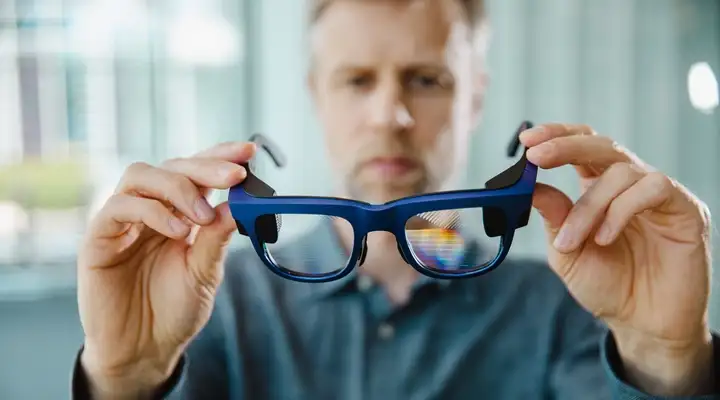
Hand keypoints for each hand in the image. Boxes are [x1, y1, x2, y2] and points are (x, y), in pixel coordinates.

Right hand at [77, 141, 254, 398]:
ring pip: (141, 175)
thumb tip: (236, 204)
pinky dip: (152, 211)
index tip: (248, 151)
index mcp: (179, 212)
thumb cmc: (175, 309)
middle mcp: (151, 209)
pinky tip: (177, 230)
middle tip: (234, 176)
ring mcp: (123, 221)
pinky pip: (119, 207)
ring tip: (202, 216)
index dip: (219, 156)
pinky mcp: (99, 237)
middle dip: (205, 167)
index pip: (196, 172)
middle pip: (172, 166)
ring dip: (178, 188)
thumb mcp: (205, 272)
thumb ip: (216, 238)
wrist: (143, 350)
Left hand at [521, 124, 713, 395]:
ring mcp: (658, 196)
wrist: (641, 324)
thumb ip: (552, 217)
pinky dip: (621, 210)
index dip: (557, 136)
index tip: (527, 141)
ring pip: (621, 172)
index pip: (582, 146)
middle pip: (602, 145)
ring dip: (589, 205)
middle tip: (536, 156)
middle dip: (565, 146)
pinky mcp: (684, 209)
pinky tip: (605, 238)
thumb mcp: (566, 252)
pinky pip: (653, 188)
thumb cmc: (607, 286)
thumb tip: (530, 184)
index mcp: (600, 190)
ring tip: (574, 241)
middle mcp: (630, 186)